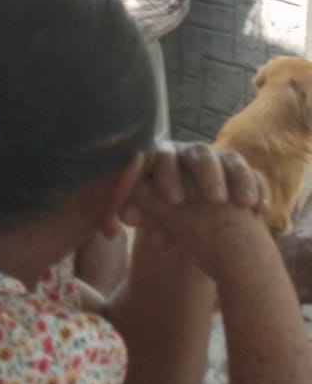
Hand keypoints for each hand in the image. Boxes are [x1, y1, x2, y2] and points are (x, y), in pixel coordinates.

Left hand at [123, 143, 270, 277]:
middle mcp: (194, 156)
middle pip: (200, 151)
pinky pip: (257, 176)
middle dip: (205, 173)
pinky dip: (259, 190)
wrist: (205, 232)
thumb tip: (125, 214)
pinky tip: (258, 210)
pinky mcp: (247, 177)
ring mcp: (222, 164)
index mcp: (166, 159)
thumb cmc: (172, 220)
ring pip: (231, 159)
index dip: (167, 174)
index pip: (162, 155)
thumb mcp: (157, 216)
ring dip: (237, 178)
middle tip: (212, 199)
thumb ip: (141, 211)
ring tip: (240, 203)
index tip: (175, 201)